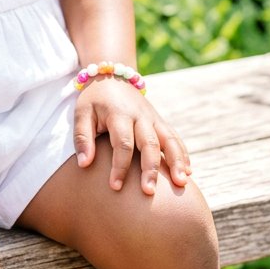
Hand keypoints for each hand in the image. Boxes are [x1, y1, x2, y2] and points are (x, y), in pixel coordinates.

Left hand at [74, 78, 190, 194]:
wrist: (111, 76)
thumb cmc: (94, 100)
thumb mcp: (81, 113)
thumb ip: (82, 138)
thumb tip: (84, 165)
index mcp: (119, 114)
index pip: (122, 143)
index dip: (119, 166)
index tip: (115, 187)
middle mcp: (140, 116)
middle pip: (148, 144)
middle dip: (150, 169)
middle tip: (149, 192)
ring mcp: (153, 118)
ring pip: (169, 140)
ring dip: (176, 161)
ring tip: (181, 183)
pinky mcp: (160, 121)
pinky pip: (174, 138)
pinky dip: (182, 154)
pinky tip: (188, 173)